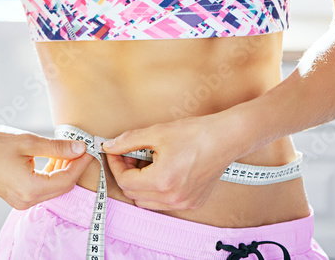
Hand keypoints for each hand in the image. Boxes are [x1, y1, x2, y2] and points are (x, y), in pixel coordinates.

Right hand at [0, 122, 94, 209]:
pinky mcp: (14, 196)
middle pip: (60, 187)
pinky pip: (40, 189)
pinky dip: (49, 176)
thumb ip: (56, 148)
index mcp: (29, 189)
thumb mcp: (28, 141)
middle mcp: (25, 200)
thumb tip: (79, 149)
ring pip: (51, 189)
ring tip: (67, 152)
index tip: (87, 150)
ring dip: (61, 172)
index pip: (66, 180)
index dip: (80, 165)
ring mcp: (18, 201)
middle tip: (80, 150)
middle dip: (73, 169)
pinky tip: (51, 160)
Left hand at [100, 113, 236, 209]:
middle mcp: (173, 198)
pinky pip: (164, 203)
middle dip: (127, 174)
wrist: (226, 138)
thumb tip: (108, 146)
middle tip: (131, 154)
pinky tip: (162, 170)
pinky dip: (156, 190)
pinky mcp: (193, 203)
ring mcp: (184, 203)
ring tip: (147, 162)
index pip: (124, 181)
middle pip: (133, 194)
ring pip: (147, 202)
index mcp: (162, 181)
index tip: (115, 151)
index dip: (116, 164)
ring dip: (140, 184)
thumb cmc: (194, 133)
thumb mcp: (156, 132)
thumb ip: (128, 141)